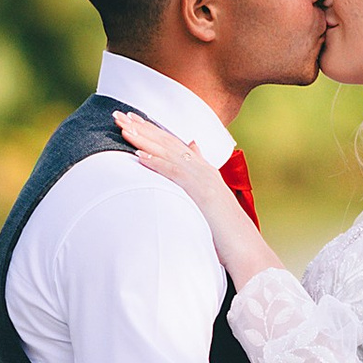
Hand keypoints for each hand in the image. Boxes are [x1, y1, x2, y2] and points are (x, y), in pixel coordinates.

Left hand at [116, 112, 278, 284]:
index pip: (172, 143)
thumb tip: (193, 145)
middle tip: (117, 114)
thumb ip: (201, 169)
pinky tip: (139, 156)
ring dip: (144, 139)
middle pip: (167, 142)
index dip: (150, 130)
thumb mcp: (210, 195)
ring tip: (123, 128)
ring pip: (168, 153)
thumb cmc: (225, 230)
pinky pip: (174, 174)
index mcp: (203, 169)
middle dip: (142, 127)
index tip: (130, 119)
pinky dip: (156, 163)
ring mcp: (203, 179)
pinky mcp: (201, 193)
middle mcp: (203, 169)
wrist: (245, 249)